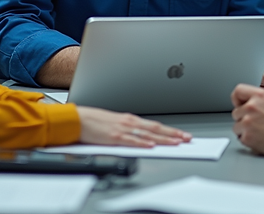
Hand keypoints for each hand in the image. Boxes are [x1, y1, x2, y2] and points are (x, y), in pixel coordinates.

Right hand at [76, 106, 191, 147]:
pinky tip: (151, 145)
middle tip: (186, 138)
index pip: (155, 125)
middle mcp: (129, 122)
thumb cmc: (93, 122)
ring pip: (147, 134)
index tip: (181, 135)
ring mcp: (122, 129)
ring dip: (163, 139)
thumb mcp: (115, 123)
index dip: (170, 130)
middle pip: (156, 129)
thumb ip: (129, 129)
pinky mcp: (113, 136)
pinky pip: (131, 140)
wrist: (77, 119)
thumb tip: (142, 137)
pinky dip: (142, 143)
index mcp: (130, 119)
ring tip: (176, 142)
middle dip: (173, 134)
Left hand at [231, 83, 263, 156]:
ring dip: (245, 130)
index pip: (238, 91)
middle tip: (256, 123)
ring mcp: (247, 122)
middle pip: (236, 112)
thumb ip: (260, 98)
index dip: (237, 99)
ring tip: (259, 131)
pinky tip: (260, 138)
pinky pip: (241, 138)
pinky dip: (248, 140)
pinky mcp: (247, 137)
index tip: (239, 104)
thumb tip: (252, 100)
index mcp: (259, 96)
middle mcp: (251, 107)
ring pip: (237, 126)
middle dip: (244, 118)